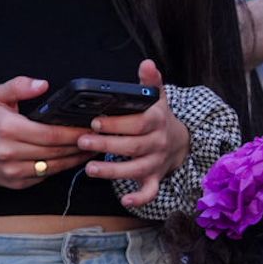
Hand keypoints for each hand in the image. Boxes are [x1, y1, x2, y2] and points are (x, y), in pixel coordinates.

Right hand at [0, 77, 88, 188]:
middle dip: (80, 145)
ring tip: (92, 148)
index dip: (74, 132)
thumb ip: (20, 86)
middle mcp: (9, 152)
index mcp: (8, 129)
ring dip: (76, 159)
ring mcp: (12, 170)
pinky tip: (73, 159)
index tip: (92, 127)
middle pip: (56, 151)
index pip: (51, 134)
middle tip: (99, 138)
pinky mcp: (15, 182)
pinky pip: (45, 177)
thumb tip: (42, 84)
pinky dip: (61, 168)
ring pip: (53, 167)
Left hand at [79, 60, 190, 207]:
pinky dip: (140, 198)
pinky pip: (150, 191)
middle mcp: (158, 143)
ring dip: (113, 171)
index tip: (95, 121)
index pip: (140, 123)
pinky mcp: (154, 178)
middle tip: (83, 140)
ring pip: (136, 169)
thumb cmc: (158, 118)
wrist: (179, 142)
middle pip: (134, 146)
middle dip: (107, 144)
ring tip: (90, 169)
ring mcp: (156, 162)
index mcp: (158, 121)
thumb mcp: (157, 98)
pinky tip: (125, 201)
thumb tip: (147, 63)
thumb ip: (150, 82)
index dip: (118, 123)